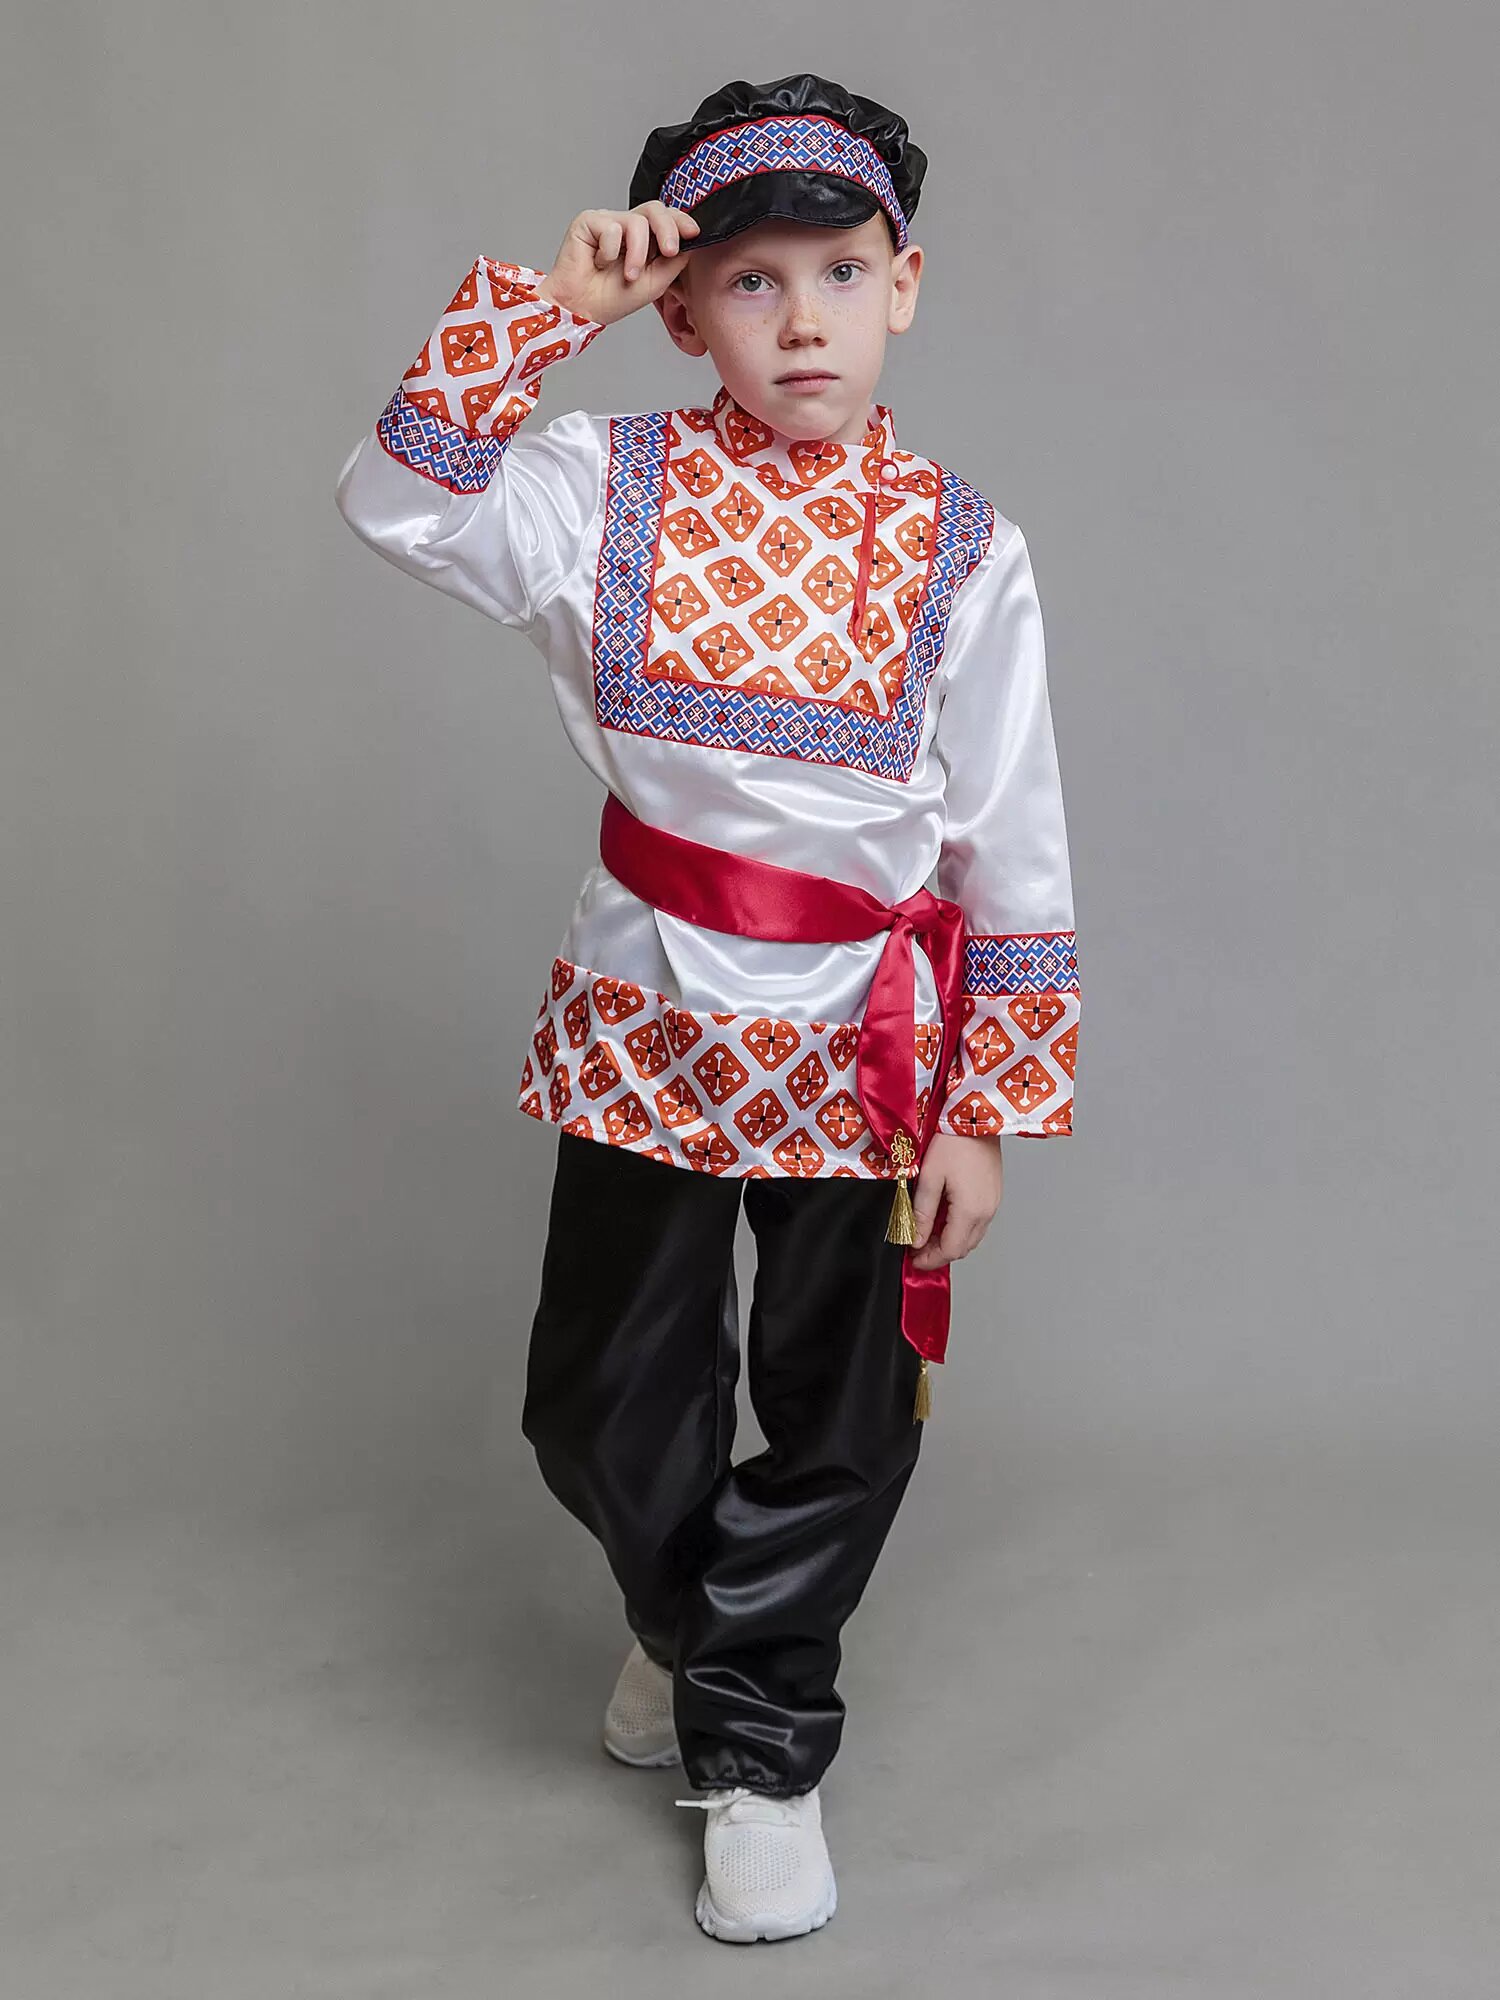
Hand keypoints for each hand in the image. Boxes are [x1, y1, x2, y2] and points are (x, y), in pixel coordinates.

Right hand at [536, 203, 700, 326]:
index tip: (694, 233)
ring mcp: (608, 221)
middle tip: (669, 250)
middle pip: (655, 209)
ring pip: (636, 221)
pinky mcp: (589, 221)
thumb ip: (674, 261)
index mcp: (644, 239)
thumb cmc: (612, 298)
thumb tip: (692, 242)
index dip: (681, 221)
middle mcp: (627, 226)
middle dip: (667, 228)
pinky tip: (599, 263)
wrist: (582, 309)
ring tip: (628, 274)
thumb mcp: (656, 282)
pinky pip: (610, 228)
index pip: (666, 218)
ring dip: (636, 253)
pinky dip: (609, 252)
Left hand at [907, 1131, 1002, 1271]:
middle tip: (916, 1246)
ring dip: (950, 1240)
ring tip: (926, 1232)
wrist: (976, 1116)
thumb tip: (915, 1239)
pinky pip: (978, 1222)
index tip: (912, 1258)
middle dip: (939, 1252)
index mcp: (970, 1211)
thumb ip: (922, 1213)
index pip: (951, 1250)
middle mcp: (987, 1211)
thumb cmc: (952, 1141)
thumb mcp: (929, 1178)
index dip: (930, 1259)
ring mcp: (993, 1203)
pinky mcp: (994, 1193)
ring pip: (972, 1236)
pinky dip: (960, 1227)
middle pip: (963, 1247)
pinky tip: (943, 1216)